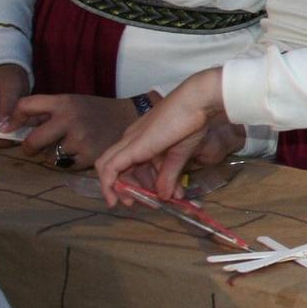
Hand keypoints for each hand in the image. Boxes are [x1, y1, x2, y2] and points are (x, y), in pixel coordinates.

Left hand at [12, 93, 137, 170]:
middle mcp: (70, 120)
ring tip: (68, 147)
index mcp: (63, 103)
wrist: (128, 117)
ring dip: (54, 155)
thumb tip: (10, 126)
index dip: (13, 119)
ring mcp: (80, 140)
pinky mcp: (89, 157)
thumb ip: (45, 112)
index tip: (9, 128)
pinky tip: (80, 153)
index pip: (26, 106)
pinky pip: (65, 165)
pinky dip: (69, 162)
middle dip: (29, 148)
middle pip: (32, 141)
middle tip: (33, 148)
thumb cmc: (94, 111)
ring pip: (49, 156)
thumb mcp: (71, 103)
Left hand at [95, 70, 228, 203]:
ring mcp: (129, 143)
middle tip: (149, 204)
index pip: (129, 164)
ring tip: (146, 204)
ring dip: (125, 191)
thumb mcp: (180, 154)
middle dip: (130, 190)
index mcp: (142, 140)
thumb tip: (167, 197)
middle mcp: (131, 140)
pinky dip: (110, 185)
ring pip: (110, 169)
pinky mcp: (132, 147)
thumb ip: (170, 175)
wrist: (196, 102)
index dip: (137, 183)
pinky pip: (110, 168)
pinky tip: (118, 200)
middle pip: (117, 169)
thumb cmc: (191, 122)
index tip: (152, 197)